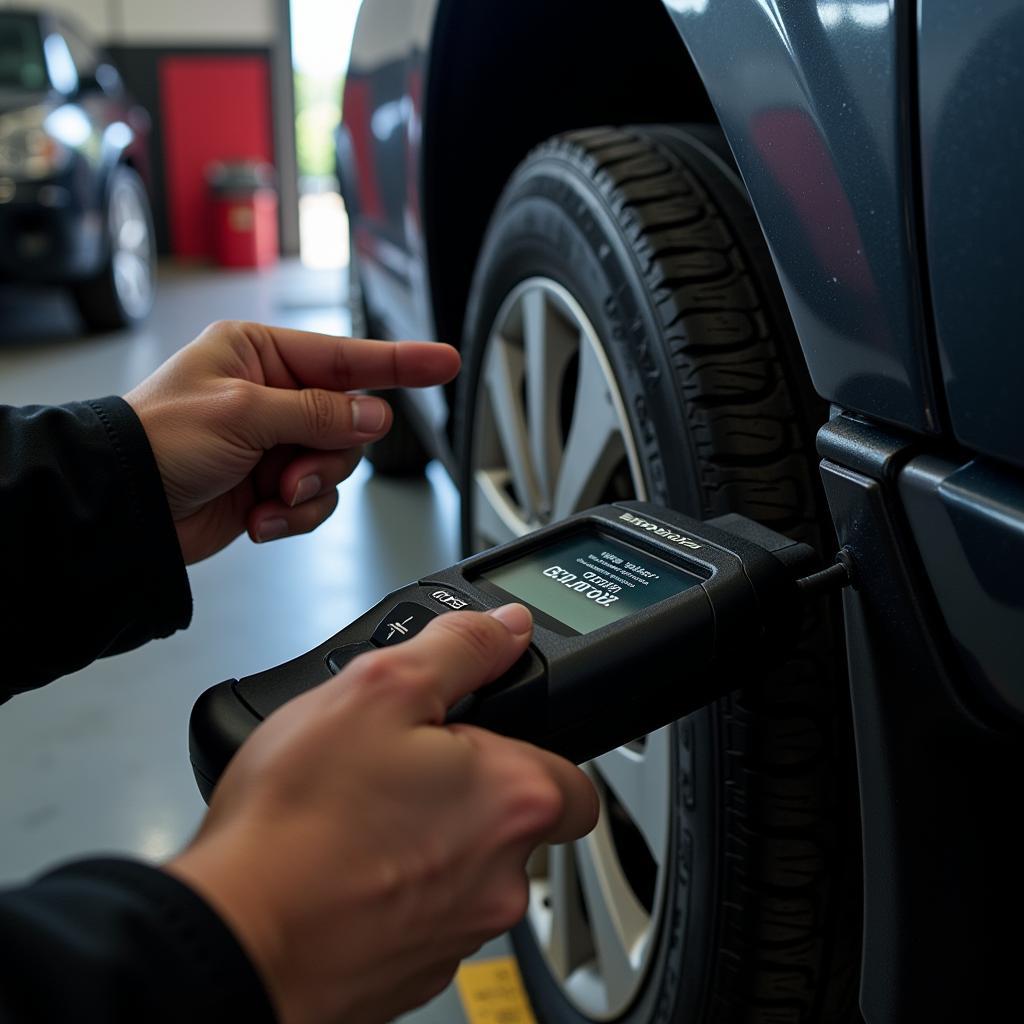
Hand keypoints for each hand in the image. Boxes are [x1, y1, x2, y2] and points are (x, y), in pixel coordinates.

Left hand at [124, 320, 459, 562]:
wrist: (120, 507)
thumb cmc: (156, 441)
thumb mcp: (242, 413)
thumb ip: (317, 413)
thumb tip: (373, 416)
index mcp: (259, 354)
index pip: (348, 357)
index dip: (400, 363)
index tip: (443, 362)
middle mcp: (271, 394)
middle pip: (350, 421)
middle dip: (328, 453)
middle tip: (295, 468)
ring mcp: (272, 443)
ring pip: (337, 465)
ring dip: (308, 488)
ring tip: (271, 494)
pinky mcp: (269, 485)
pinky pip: (314, 501)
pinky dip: (293, 515)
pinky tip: (260, 517)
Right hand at [166, 605, 597, 1023]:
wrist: (233, 936)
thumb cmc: (299, 820)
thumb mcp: (380, 687)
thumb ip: (459, 649)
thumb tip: (506, 629)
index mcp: (515, 801)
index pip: (576, 781)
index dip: (532, 751)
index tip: (484, 741)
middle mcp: (503, 880)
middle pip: (517, 826)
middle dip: (473, 795)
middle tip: (406, 770)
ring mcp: (457, 936)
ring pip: (467, 873)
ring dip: (430, 842)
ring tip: (361, 814)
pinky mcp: (411, 974)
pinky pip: (422, 917)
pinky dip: (394, 891)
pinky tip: (343, 865)